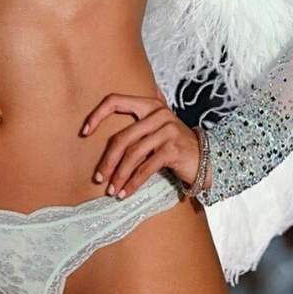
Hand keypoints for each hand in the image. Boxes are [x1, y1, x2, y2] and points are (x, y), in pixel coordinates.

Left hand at [81, 89, 207, 198]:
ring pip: (132, 155)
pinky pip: (146, 168)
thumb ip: (140, 116)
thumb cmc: (176, 143)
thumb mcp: (159, 125)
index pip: (115, 100)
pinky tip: (126, 193)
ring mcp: (167, 131)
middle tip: (98, 178)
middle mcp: (158, 113)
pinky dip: (133, 183)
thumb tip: (108, 109)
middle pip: (122, 137)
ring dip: (119, 175)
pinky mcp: (172, 149)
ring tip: (112, 190)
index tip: (84, 132)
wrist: (208, 158)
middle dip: (107, 160)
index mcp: (150, 104)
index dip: (97, 115)